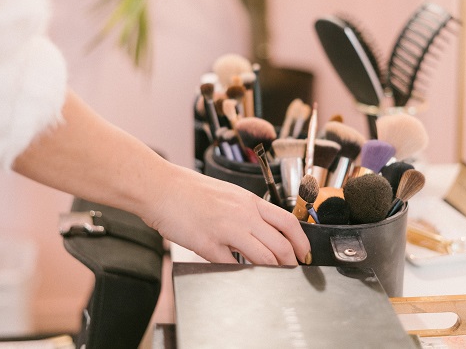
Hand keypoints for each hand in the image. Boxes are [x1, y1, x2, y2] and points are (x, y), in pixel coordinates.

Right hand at [146, 164, 310, 264]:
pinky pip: (232, 266)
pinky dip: (240, 274)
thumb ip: (245, 211)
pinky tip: (241, 276)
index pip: (288, 222)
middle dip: (291, 263)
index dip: (301, 241)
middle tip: (293, 272)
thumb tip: (260, 231)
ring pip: (263, 258)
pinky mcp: (208, 245)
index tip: (304, 254)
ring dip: (273, 271)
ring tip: (274, 279)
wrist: (161, 187)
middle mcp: (243, 214)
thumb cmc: (188, 190)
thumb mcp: (227, 193)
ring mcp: (226, 230)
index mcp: (249, 201)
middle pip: (281, 244)